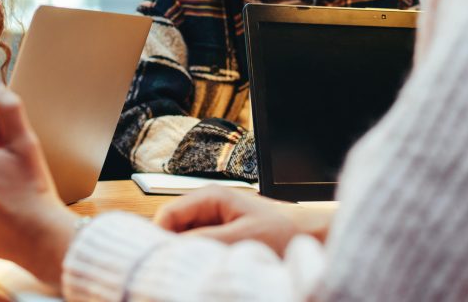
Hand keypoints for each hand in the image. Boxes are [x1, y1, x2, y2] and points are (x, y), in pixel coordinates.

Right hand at [153, 186, 333, 254]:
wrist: (309, 239)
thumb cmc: (284, 233)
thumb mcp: (241, 238)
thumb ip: (204, 240)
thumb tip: (170, 247)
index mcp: (210, 197)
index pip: (166, 215)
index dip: (158, 239)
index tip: (161, 264)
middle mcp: (206, 208)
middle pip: (170, 230)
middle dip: (174, 250)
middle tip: (185, 271)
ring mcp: (212, 224)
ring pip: (182, 243)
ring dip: (190, 258)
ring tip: (205, 270)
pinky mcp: (219, 239)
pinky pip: (198, 251)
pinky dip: (201, 262)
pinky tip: (212, 271)